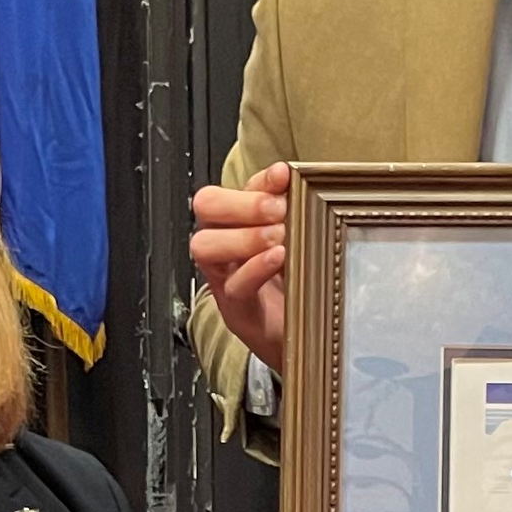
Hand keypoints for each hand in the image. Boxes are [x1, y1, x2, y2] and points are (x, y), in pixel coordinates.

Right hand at [189, 162, 288, 375]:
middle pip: (206, 207)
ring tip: (278, 237)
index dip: (255, 179)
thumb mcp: (299, 240)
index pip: (233, 186)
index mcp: (238, 222)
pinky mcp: (236, 308)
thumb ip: (296, 210)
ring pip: (206, 245)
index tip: (283, 175)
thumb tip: (301, 183)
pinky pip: (234, 284)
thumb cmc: (300, 283)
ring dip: (244, 236)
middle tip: (277, 210)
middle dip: (243, 203)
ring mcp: (225, 276)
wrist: (305, 336)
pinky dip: (255, 267)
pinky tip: (278, 258)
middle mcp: (224, 244)